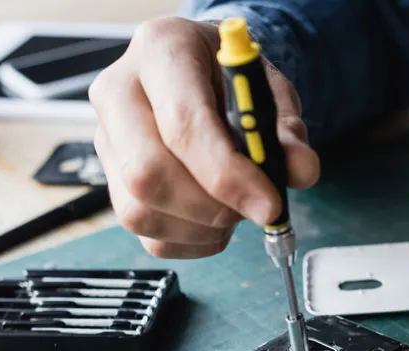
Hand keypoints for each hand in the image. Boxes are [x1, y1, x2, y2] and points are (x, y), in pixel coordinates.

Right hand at [89, 18, 319, 258]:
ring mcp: (107, 140)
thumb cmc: (233, 80)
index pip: (182, 124)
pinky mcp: (111, 180)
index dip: (227, 175)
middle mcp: (119, 91)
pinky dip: (191, 242)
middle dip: (212, 208)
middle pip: (147, 173)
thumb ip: (287, 131)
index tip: (269, 205)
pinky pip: (146, 232)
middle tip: (255, 210)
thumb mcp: (270, 91)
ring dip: (202, 228)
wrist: (202, 73)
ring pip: (140, 211)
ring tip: (236, 209)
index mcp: (161, 51)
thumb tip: (301, 170)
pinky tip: (216, 222)